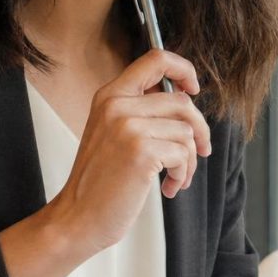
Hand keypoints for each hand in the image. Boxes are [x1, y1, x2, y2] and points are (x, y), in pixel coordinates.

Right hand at [46, 49, 210, 254]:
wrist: (77, 218)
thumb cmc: (100, 181)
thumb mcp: (112, 132)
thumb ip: (141, 110)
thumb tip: (185, 98)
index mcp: (110, 95)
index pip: (156, 58)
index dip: (183, 70)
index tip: (193, 90)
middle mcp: (117, 105)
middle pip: (182, 101)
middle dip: (200, 129)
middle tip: (201, 150)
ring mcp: (128, 127)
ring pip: (187, 131)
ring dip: (189, 160)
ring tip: (176, 177)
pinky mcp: (141, 151)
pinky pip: (183, 154)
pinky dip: (183, 174)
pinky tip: (168, 188)